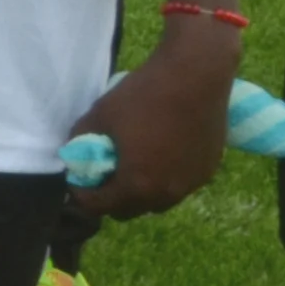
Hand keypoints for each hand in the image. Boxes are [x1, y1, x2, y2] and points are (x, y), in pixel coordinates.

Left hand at [66, 29, 238, 220]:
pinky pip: (179, 185)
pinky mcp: (208, 170)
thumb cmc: (143, 95)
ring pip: (157, 201)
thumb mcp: (99, 115)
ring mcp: (191, 184)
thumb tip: (76, 154)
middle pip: (129, 210)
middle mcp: (166, 194)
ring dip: (141, 191)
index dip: (82, 195)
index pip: (99, 207)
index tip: (78, 180)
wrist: (195, 75)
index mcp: (136, 186)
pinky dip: (165, 178)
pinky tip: (160, 153)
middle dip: (111, 197)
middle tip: (104, 173)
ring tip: (134, 164)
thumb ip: (81, 140)